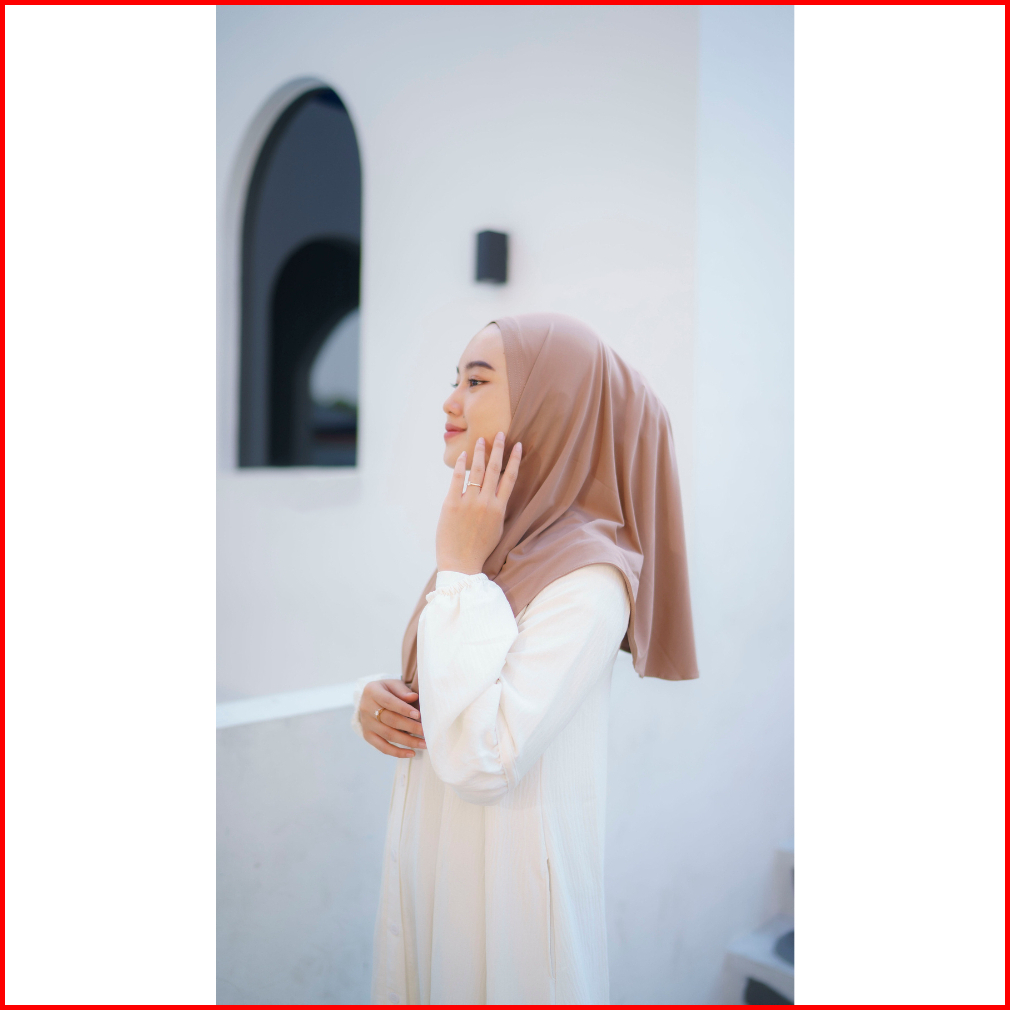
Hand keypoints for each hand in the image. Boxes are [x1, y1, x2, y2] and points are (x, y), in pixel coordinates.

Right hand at [360, 679, 425, 756]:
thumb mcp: (393, 684)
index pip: (388, 701)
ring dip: (408, 741)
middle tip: (425, 731)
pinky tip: (411, 753)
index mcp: (372, 691)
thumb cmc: (387, 690)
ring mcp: (366, 723)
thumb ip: (402, 691)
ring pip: (388, 735)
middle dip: (410, 727)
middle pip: (390, 720)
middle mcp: (366, 708)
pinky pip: (382, 747)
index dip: (403, 709)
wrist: (370, 699)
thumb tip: (414, 697)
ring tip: (424, 744)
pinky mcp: (367, 736)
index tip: (418, 715)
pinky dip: (397, 752)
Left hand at [435, 432, 521, 574]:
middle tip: (500, 433)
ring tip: (482, 440)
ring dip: (480, 453)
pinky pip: (457, 479)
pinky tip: (464, 454)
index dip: (514, 460)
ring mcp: (469, 502)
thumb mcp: (495, 528)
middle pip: (494, 470)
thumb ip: (496, 509)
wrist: (461, 563)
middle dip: (498, 449)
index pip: (510, 479)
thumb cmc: (478, 548)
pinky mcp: (452, 504)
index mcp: (499, 509)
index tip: (518, 446)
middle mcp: (486, 502)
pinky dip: (461, 466)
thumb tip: (497, 493)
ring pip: (477, 471)